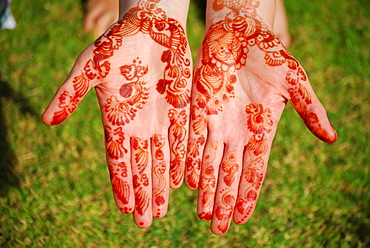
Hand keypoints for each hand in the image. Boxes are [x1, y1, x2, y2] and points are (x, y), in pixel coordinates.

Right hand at [42, 0, 191, 227]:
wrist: (150, 26)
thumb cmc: (117, 43)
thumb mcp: (90, 65)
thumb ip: (70, 92)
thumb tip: (46, 119)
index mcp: (116, 118)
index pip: (118, 159)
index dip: (122, 183)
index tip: (127, 208)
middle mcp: (139, 124)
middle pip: (141, 165)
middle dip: (144, 193)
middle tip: (147, 221)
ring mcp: (161, 118)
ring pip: (162, 158)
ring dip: (162, 184)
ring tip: (163, 209)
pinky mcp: (181, 109)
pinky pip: (182, 140)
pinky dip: (182, 160)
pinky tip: (183, 179)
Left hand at [185, 1, 336, 234]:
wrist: (240, 34)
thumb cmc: (270, 55)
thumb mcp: (295, 81)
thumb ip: (309, 109)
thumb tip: (332, 138)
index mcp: (262, 130)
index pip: (254, 170)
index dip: (248, 194)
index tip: (240, 219)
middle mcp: (238, 132)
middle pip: (230, 173)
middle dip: (224, 200)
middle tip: (217, 227)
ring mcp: (217, 123)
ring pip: (209, 161)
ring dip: (206, 187)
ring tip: (201, 212)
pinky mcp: (198, 109)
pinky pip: (193, 139)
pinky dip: (190, 159)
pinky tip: (187, 179)